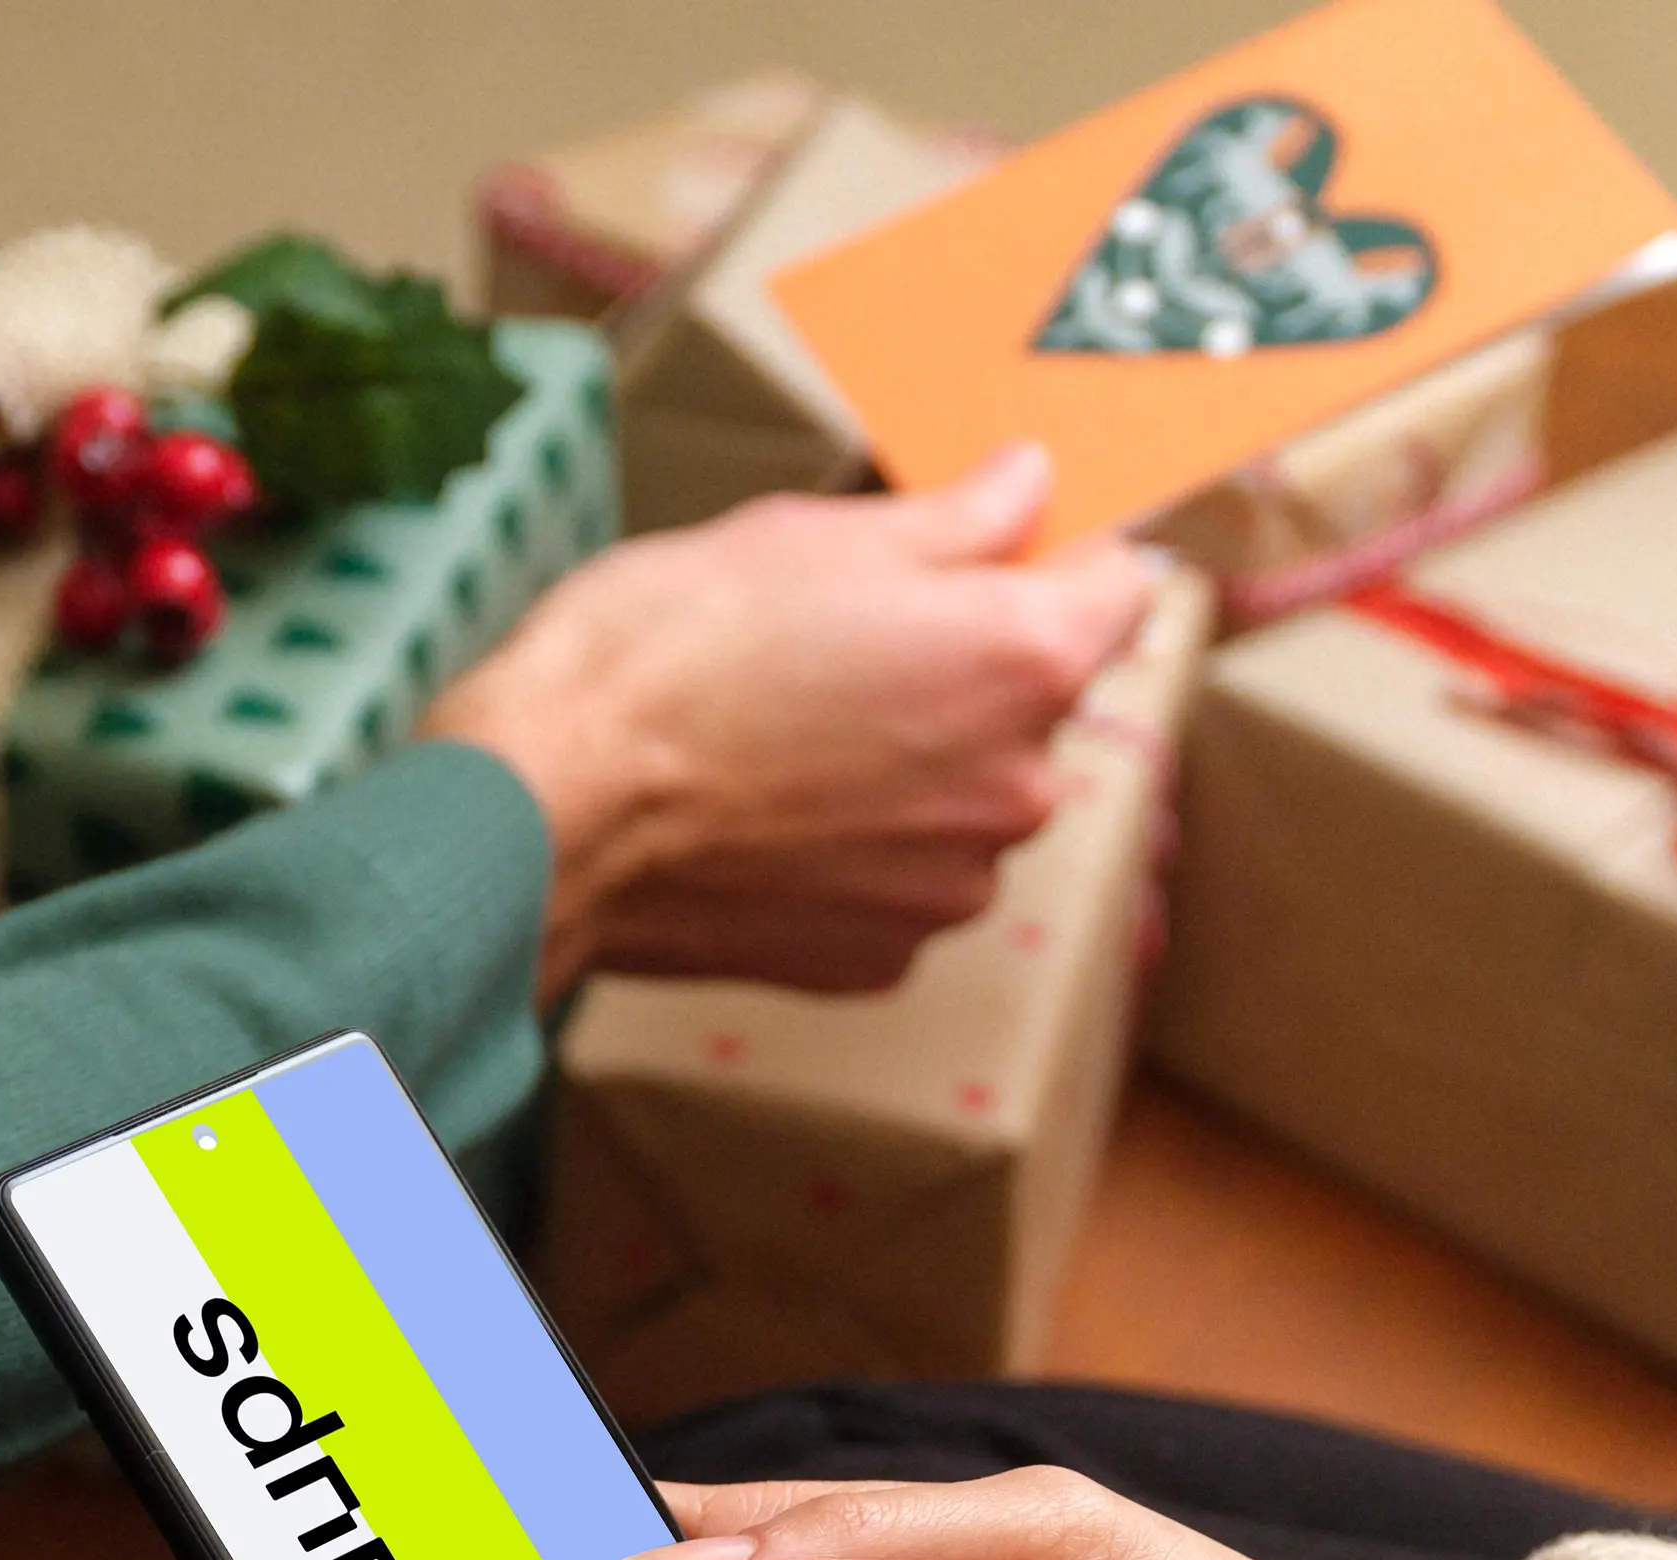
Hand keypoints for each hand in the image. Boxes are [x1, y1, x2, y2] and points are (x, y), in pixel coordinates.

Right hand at [423, 445, 1158, 1000]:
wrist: (551, 813)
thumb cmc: (663, 657)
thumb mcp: (813, 537)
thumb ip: (956, 520)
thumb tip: (1028, 486)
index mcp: (1024, 662)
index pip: (1125, 587)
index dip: (1064, 555)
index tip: (1006, 547)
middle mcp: (1020, 788)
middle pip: (1038, 704)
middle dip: (969, 667)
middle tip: (845, 638)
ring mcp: (953, 888)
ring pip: (968, 799)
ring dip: (914, 766)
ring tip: (791, 733)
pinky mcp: (883, 956)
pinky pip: (902, 881)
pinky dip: (858, 850)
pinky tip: (770, 812)